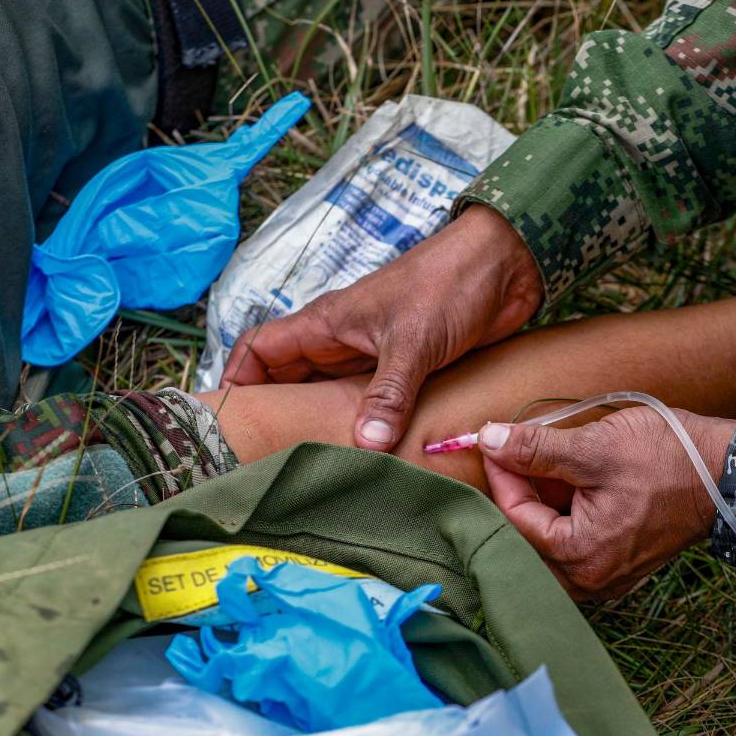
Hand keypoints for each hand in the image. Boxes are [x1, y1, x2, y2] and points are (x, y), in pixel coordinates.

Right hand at [222, 204, 542, 449]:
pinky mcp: (407, 373)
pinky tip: (369, 460)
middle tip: (266, 464)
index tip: (228, 425)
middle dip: (278, 418)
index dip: (236, 382)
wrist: (506, 265)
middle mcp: (341, 343)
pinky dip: (367, 429)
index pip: (259, 351)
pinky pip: (373, 405)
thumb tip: (366, 445)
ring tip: (312, 470)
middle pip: (291, 383)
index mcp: (326, 324)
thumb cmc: (450, 282)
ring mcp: (373, 359)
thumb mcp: (414, 340)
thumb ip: (389, 392)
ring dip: (324, 427)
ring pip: (332, 398)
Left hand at [477, 405, 735, 599]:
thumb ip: (535, 448)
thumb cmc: (667, 459)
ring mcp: (606, 577)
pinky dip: (562, 514)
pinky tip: (566, 484)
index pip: (514, 519)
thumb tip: (487, 438)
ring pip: (547, 542)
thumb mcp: (594, 446)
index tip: (494, 440)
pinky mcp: (619, 565)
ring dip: (538, 503)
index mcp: (581, 558)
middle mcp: (590, 581)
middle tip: (513, 452)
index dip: (501, 475)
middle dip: (516, 493)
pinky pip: (573, 544)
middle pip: (526, 538)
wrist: (728, 472)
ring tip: (541, 464)